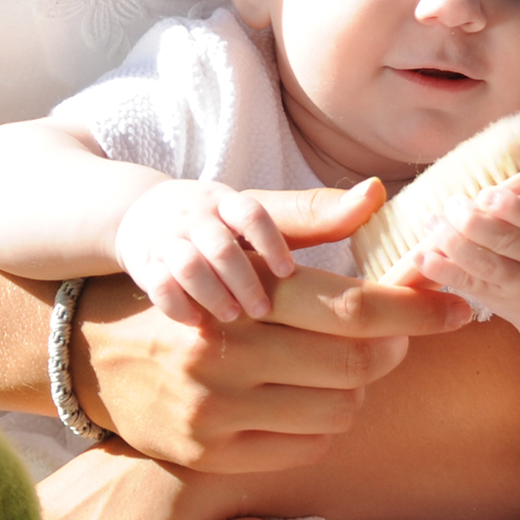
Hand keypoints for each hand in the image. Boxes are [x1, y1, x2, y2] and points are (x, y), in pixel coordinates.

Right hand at [74, 183, 474, 469]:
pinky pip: (306, 447)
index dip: (416, 308)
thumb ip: (308, 221)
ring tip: (345, 364)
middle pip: (355, 365)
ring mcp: (215, 411)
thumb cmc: (186, 285)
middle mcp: (226, 354)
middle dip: (392, 347)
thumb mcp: (234, 240)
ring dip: (358, 388)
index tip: (458, 306)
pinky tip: (308, 396)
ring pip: (339, 412)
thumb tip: (376, 196)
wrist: (87, 348)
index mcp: (240, 294)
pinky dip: (323, 423)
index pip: (353, 308)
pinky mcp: (208, 454)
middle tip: (398, 333)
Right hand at [112, 178, 326, 325]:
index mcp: (231, 202)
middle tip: (267, 312)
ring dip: (216, 296)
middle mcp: (198, 218)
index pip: (253, 213)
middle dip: (248, 282)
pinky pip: (158, 288)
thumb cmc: (224, 222)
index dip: (273, 243)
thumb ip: (316, 213)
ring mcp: (169, 244)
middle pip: (221, 247)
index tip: (290, 271)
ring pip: (189, 268)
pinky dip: (179, 307)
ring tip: (236, 318)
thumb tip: (376, 192)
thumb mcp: (263, 212)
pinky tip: (200, 326)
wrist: (144, 219)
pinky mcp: (147, 269)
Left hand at [393, 165, 519, 335]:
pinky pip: (469, 285)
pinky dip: (442, 271)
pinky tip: (422, 256)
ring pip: (484, 265)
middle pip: (507, 241)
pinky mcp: (498, 300)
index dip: (511, 207)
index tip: (486, 194)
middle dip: (473, 222)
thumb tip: (510, 151)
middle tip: (453, 204)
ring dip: (453, 242)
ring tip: (432, 222)